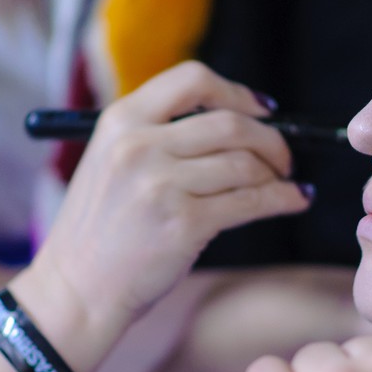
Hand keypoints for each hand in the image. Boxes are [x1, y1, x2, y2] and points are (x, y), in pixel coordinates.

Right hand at [21, 61, 310, 336]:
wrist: (76, 291)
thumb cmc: (101, 231)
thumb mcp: (110, 162)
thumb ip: (158, 135)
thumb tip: (237, 123)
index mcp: (120, 121)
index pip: (192, 80)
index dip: (237, 92)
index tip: (262, 109)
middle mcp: (139, 146)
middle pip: (230, 123)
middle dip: (270, 138)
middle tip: (282, 156)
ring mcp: (161, 185)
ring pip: (245, 164)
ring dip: (276, 174)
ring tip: (282, 183)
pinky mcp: (184, 224)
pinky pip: (251, 202)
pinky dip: (282, 199)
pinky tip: (295, 200)